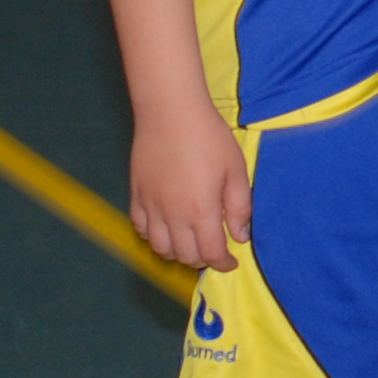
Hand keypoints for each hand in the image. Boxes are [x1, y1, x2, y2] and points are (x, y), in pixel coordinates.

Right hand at [126, 99, 250, 276]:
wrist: (170, 113)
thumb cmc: (209, 138)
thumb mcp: (235, 170)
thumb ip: (240, 207)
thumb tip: (240, 237)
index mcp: (201, 211)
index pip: (211, 253)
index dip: (223, 263)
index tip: (231, 262)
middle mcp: (172, 216)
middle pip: (185, 256)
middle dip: (203, 259)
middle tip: (214, 249)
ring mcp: (151, 207)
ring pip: (160, 248)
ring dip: (177, 252)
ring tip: (190, 241)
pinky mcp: (136, 196)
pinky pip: (140, 229)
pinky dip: (153, 237)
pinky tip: (166, 227)